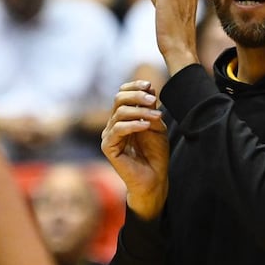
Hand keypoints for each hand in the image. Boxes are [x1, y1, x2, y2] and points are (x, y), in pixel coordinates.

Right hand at [101, 80, 168, 219]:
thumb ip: (151, 109)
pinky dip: (133, 125)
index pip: (122, 94)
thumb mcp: (157, 126)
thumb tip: (149, 88)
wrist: (154, 178)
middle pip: (118, 99)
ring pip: (119, 113)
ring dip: (140, 111)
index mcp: (123, 118)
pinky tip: (146, 126)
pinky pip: (117, 130)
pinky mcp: (108, 147)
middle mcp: (113, 124)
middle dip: (137, 96)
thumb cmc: (156, 154)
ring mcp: (109, 136)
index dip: (134, 87)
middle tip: (153, 100)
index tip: (150, 86)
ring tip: (156, 116)